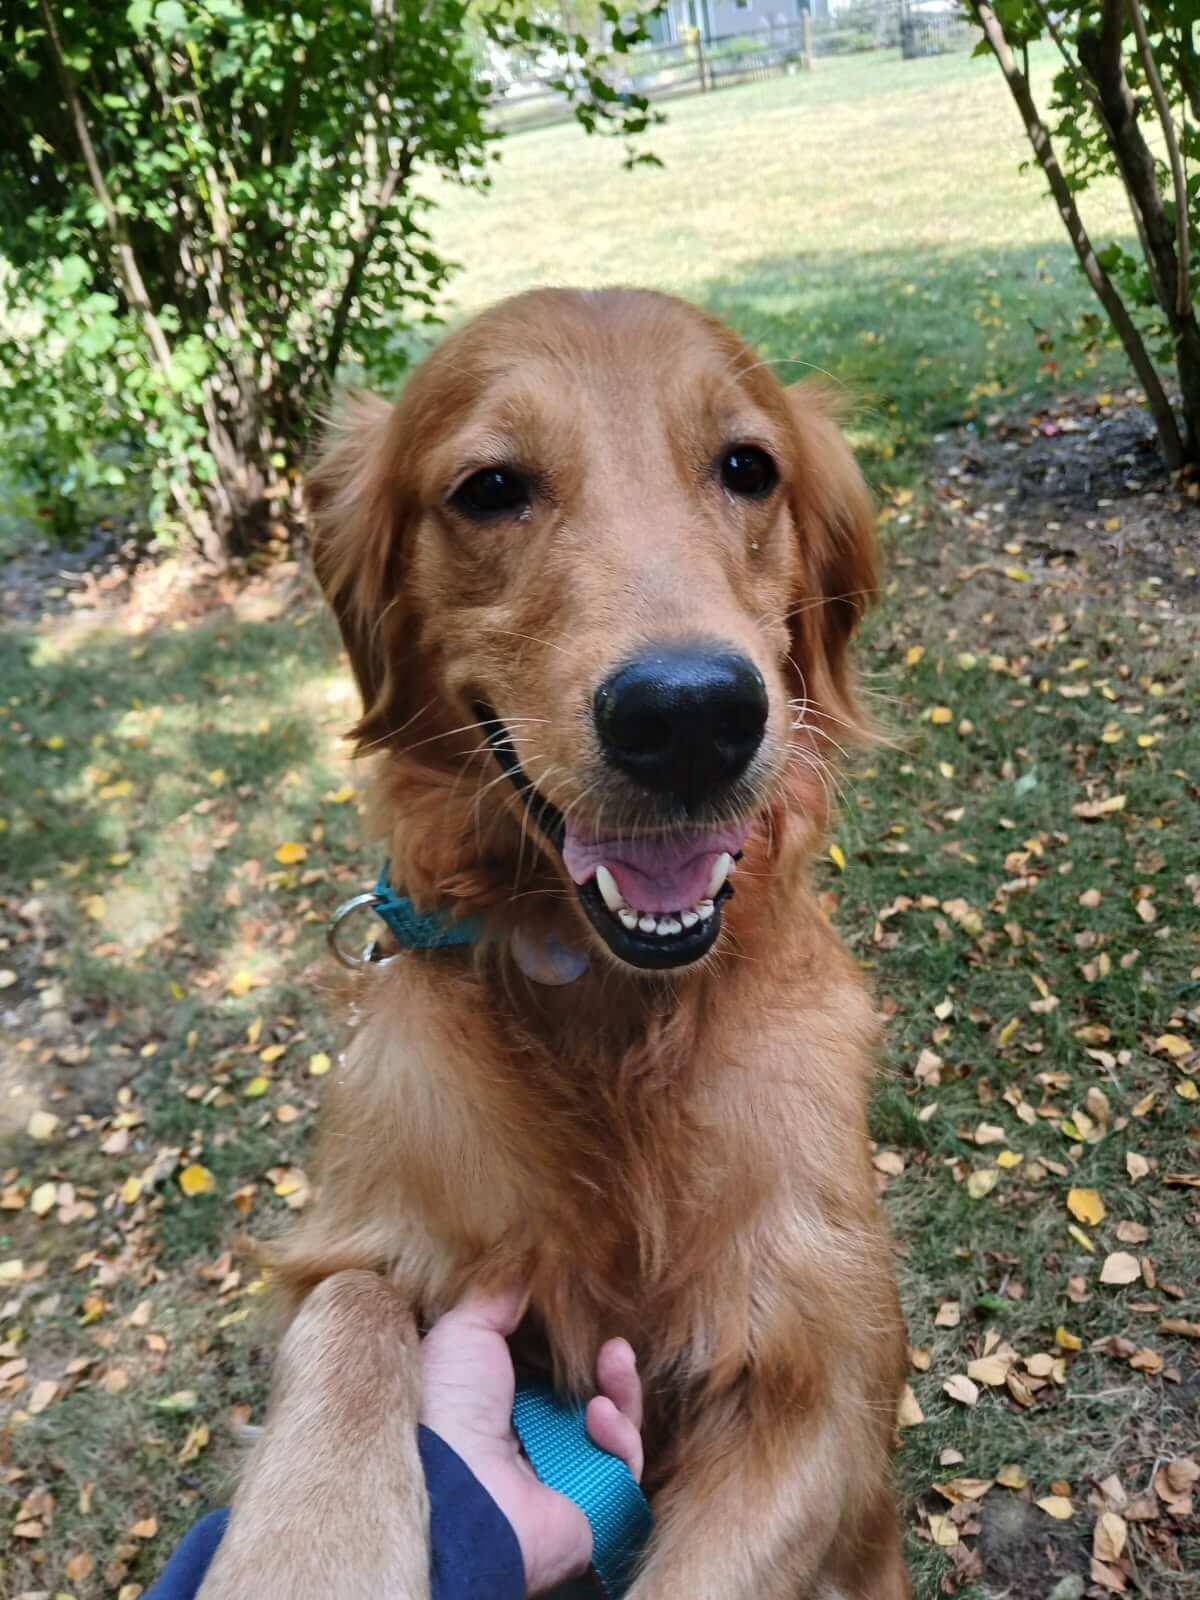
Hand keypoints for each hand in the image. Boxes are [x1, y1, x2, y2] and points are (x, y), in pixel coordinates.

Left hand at [420, 1283, 642, 1595]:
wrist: (460, 1488)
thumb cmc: (451, 1405)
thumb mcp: (465, 1328)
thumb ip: (500, 1294)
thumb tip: (531, 1258)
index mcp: (499, 1400)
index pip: (549, 1365)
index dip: (573, 1338)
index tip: (590, 1306)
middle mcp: (533, 1437)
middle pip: (590, 1389)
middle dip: (606, 1360)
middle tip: (611, 1338)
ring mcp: (566, 1470)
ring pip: (617, 1420)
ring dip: (621, 1386)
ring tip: (614, 1359)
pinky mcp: (594, 1499)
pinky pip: (624, 1461)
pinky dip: (619, 1433)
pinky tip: (598, 1415)